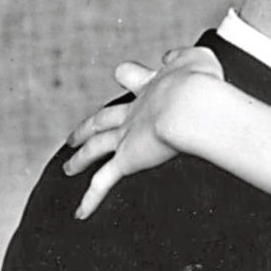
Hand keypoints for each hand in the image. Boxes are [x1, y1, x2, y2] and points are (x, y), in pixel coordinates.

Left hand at [62, 46, 226, 218]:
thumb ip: (181, 57)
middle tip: (75, 135)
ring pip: (95, 148)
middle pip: (101, 118)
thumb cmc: (202, 83)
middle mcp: (133, 110)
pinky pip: (102, 183)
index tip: (131, 76)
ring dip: (80, 159)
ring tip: (69, 168)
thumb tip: (168, 57)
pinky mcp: (127, 159)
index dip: (131, 75)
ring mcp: (127, 135)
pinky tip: (80, 213)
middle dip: (87, 127)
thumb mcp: (197, 59)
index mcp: (150, 85)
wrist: (192, 103)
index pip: (129, 74)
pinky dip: (90, 199)